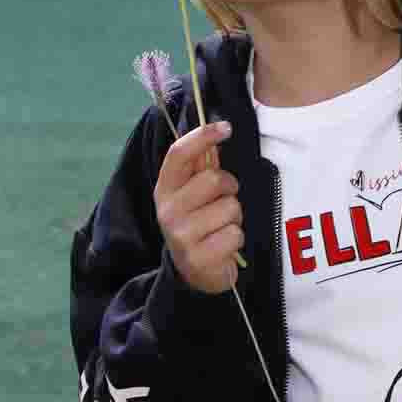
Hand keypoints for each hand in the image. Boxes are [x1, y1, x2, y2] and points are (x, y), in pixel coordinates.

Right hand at [155, 119, 242, 293]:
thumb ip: (202, 166)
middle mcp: (168, 211)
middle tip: (224, 201)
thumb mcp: (193, 195)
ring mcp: (181, 236)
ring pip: (230, 208)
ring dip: (235, 217)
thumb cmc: (199, 224)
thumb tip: (218, 129)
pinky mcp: (199, 258)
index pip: (178, 154)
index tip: (226, 128)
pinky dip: (236, 239)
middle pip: (213, 180)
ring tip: (222, 227)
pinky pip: (235, 234)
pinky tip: (223, 246)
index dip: (202, 136)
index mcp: (165, 189)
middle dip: (229, 188)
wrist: (193, 273)